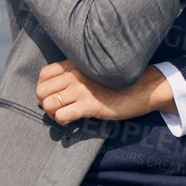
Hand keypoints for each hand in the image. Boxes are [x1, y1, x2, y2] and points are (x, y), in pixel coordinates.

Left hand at [36, 60, 171, 124]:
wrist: (144, 88)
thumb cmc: (121, 81)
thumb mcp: (97, 70)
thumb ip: (78, 73)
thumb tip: (58, 86)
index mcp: (77, 64)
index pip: (44, 74)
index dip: (43, 86)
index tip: (52, 94)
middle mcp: (76, 75)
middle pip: (41, 90)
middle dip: (45, 102)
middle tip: (57, 107)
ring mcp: (81, 90)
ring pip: (48, 104)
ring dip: (53, 113)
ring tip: (64, 114)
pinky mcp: (88, 106)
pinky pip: (61, 116)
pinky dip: (62, 121)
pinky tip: (72, 120)